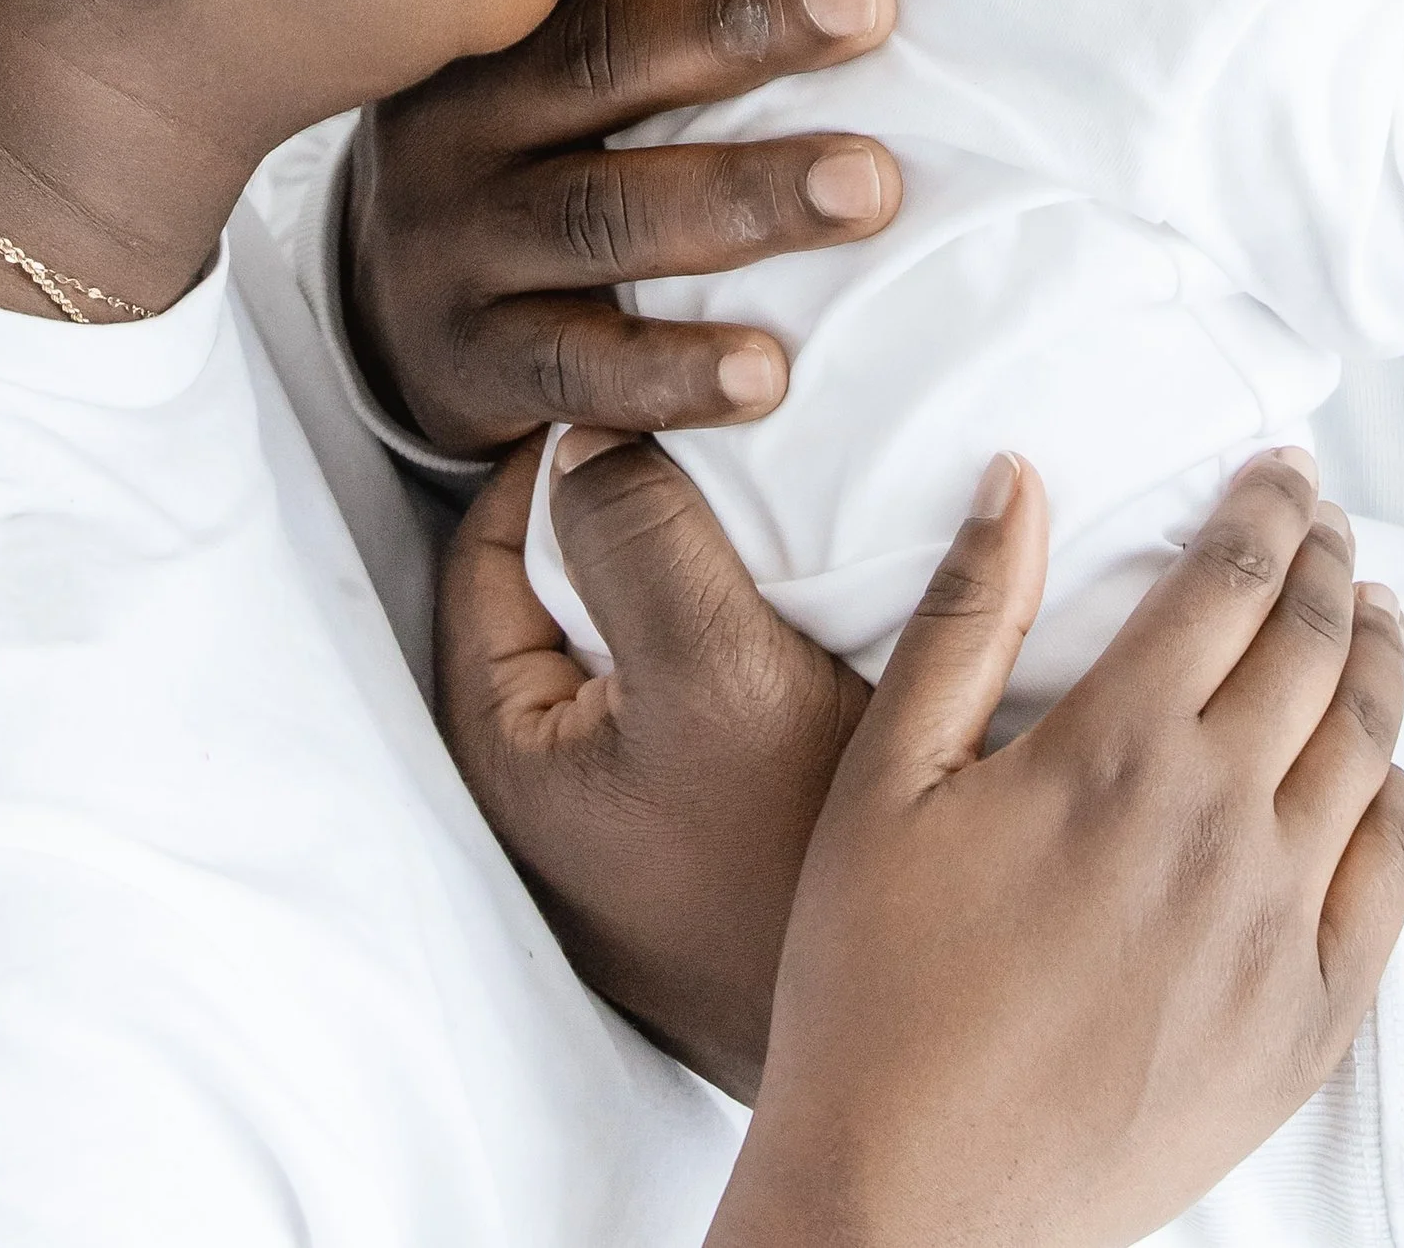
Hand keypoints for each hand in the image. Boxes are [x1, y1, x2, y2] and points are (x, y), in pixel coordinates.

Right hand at [345, 0, 902, 455]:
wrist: (396, 316)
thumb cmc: (534, 144)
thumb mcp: (559, 41)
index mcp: (504, 10)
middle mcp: (465, 108)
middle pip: (607, 54)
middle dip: (740, 22)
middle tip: (866, 3)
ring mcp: (458, 236)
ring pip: (603, 209)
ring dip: (742, 194)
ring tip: (869, 185)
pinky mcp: (471, 361)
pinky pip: (574, 367)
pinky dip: (672, 370)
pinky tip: (769, 373)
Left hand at [437, 429, 868, 1099]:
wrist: (915, 1015)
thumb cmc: (789, 857)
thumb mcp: (709, 669)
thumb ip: (633, 531)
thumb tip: (585, 427)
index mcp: (502, 743)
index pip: (488, 543)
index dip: (558, 451)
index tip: (639, 386)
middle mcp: (543, 782)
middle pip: (557, 584)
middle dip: (622, 499)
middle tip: (704, 427)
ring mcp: (621, 811)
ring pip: (630, 630)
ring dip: (683, 562)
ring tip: (761, 495)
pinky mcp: (697, 827)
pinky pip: (688, 685)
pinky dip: (725, 625)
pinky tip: (797, 593)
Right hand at [719, 449, 1403, 1247]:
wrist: (910, 1200)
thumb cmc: (870, 983)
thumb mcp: (885, 777)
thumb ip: (966, 616)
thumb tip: (1019, 478)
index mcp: (1119, 750)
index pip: (1234, 582)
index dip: (1267, 508)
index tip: (1282, 468)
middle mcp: (1222, 826)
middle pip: (1319, 649)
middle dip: (1331, 563)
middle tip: (1327, 521)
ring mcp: (1278, 934)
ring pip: (1371, 754)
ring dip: (1379, 661)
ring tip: (1372, 613)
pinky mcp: (1306, 1028)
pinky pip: (1391, 887)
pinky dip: (1397, 805)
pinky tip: (1379, 777)